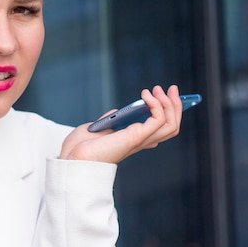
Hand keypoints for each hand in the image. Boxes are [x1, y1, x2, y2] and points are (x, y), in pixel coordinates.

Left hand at [59, 85, 182, 162]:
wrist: (71, 158)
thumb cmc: (80, 148)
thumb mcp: (98, 129)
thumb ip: (109, 121)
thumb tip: (116, 111)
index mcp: (133, 140)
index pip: (161, 131)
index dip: (170, 113)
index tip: (168, 94)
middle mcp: (140, 141)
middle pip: (171, 127)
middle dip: (176, 106)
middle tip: (173, 88)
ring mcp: (140, 140)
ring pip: (171, 125)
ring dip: (170, 104)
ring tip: (158, 89)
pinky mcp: (136, 137)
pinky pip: (158, 120)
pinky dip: (156, 105)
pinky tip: (146, 95)